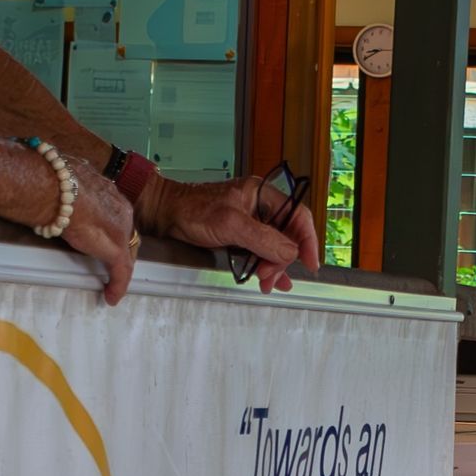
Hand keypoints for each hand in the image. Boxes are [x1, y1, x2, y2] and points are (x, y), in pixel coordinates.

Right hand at [61, 159, 139, 306]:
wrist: (51, 187)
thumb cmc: (49, 179)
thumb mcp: (65, 179)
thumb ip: (68, 186)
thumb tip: (55, 182)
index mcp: (108, 190)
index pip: (117, 214)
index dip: (113, 228)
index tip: (104, 236)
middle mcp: (121, 208)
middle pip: (127, 234)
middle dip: (122, 249)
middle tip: (113, 264)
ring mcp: (121, 229)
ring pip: (127, 252)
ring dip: (121, 268)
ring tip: (114, 283)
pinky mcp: (114, 250)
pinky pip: (121, 271)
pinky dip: (117, 285)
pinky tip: (111, 297)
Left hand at [143, 171, 319, 290]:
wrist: (164, 213)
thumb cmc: (191, 209)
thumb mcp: (230, 224)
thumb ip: (263, 238)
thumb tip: (290, 252)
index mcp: (263, 193)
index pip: (298, 215)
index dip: (308, 240)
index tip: (310, 262)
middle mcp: (261, 205)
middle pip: (287, 235)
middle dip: (282, 259)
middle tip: (269, 276)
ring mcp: (251, 220)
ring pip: (275, 245)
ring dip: (274, 266)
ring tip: (266, 282)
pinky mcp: (241, 234)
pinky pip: (261, 250)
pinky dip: (265, 265)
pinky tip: (269, 278)